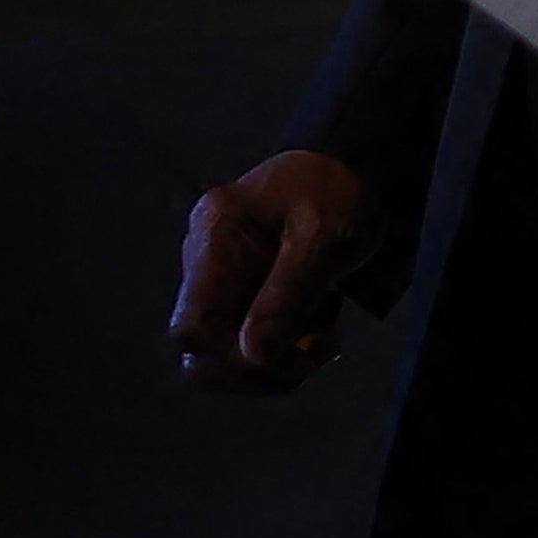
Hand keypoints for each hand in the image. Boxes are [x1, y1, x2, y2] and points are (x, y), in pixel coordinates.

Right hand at [171, 148, 373, 391]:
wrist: (348, 168)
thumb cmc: (335, 190)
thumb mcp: (322, 236)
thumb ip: (288, 293)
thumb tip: (253, 353)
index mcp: (215, 237)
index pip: (190, 328)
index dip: (231, 359)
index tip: (291, 356)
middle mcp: (205, 262)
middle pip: (201, 352)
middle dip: (260, 369)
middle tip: (316, 351)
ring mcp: (219, 280)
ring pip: (226, 356)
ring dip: (278, 363)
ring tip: (323, 335)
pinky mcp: (241, 294)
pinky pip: (250, 344)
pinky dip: (286, 351)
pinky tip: (318, 327)